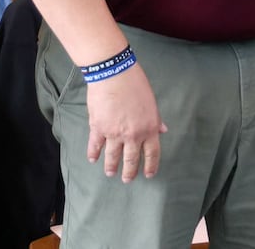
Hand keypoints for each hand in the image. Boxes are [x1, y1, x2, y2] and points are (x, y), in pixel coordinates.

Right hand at [86, 64, 167, 182]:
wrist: (114, 74)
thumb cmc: (135, 83)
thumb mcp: (151, 102)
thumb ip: (155, 119)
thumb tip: (162, 130)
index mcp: (149, 128)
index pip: (152, 154)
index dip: (151, 166)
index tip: (148, 175)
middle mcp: (133, 135)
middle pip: (131, 160)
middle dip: (129, 172)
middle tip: (127, 180)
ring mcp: (115, 134)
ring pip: (113, 157)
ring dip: (111, 167)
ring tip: (110, 173)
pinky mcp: (99, 128)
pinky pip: (95, 145)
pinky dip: (93, 153)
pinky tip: (92, 159)